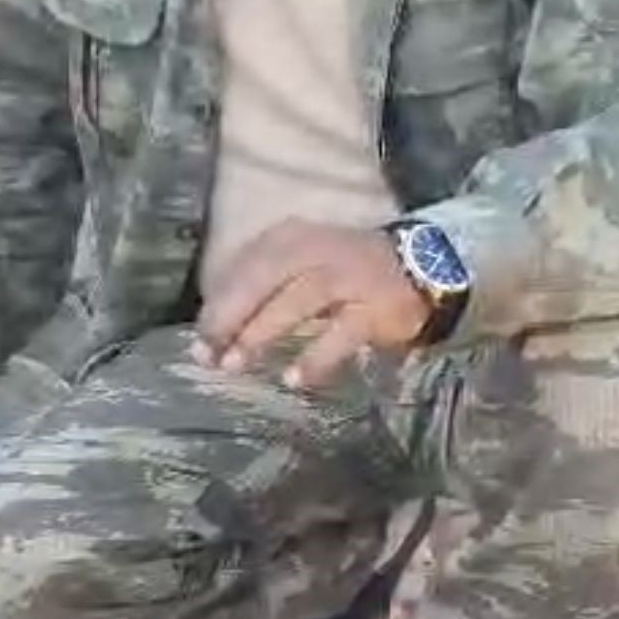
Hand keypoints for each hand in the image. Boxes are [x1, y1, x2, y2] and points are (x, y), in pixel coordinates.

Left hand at [195, 218, 431, 389]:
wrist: (420, 267)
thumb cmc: (344, 272)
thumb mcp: (299, 265)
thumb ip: (262, 292)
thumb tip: (215, 334)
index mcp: (290, 239)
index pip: (243, 269)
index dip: (217, 305)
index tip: (198, 342)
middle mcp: (316, 250)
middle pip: (262, 280)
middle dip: (231, 319)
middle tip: (209, 355)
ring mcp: (347, 276)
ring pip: (296, 301)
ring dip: (262, 334)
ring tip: (236, 365)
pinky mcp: (374, 306)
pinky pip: (340, 334)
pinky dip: (315, 357)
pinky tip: (293, 379)